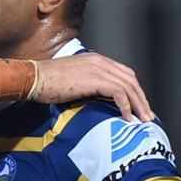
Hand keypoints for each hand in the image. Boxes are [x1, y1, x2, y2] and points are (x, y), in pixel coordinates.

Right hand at [32, 52, 152, 121]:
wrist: (33, 78)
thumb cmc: (46, 82)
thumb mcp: (71, 81)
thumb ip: (86, 84)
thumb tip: (96, 101)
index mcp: (96, 60)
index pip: (124, 73)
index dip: (134, 91)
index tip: (138, 107)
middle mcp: (100, 61)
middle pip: (130, 79)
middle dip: (141, 98)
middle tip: (147, 116)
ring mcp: (97, 69)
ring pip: (128, 86)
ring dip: (138, 104)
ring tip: (143, 120)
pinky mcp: (94, 79)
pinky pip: (118, 92)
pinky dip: (126, 105)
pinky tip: (127, 117)